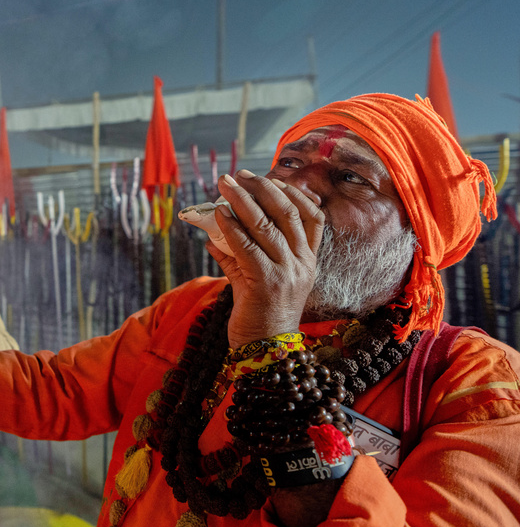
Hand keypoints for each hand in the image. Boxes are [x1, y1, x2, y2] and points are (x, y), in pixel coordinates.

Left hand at [209, 170, 324, 347]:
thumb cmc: (260, 315)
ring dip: (242, 201)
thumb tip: (214, 235)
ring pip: (266, 225)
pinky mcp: (265, 282)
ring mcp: (287, 273)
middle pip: (288, 213)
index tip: (271, 177)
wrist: (265, 352)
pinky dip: (231, 227)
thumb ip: (240, 256)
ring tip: (224, 185)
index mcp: (309, 261)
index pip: (313, 216)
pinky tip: (218, 215)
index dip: (293, 192)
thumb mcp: (256, 280)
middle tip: (239, 175)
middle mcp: (303, 264)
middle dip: (262, 188)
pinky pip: (247, 247)